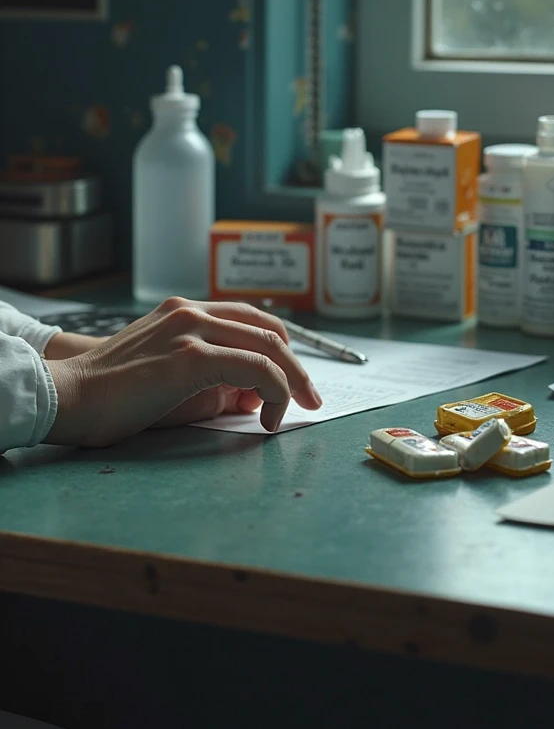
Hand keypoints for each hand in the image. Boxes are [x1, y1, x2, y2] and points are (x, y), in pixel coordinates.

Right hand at [45, 298, 321, 446]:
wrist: (69, 397)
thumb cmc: (115, 395)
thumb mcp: (172, 379)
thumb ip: (215, 382)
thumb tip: (254, 397)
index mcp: (185, 312)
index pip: (252, 321)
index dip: (280, 351)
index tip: (293, 382)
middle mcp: (192, 312)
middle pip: (269, 330)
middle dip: (297, 367)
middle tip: (309, 399)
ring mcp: (191, 330)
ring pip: (269, 346)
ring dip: (292, 380)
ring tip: (295, 410)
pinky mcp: (191, 357)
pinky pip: (254, 368)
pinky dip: (273, 391)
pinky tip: (266, 416)